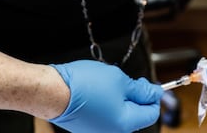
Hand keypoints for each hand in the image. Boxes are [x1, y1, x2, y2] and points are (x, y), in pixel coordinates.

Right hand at [48, 60, 162, 132]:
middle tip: (126, 80)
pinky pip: (105, 116)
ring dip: (120, 99)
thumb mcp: (119, 80)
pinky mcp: (88, 129)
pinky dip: (106, 104)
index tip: (147, 83)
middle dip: (135, 96)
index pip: (151, 113)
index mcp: (125, 124)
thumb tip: (154, 93)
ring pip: (120, 114)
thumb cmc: (83, 85)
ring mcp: (99, 132)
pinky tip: (97, 91)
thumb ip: (141, 89)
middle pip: (136, 115)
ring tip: (107, 84)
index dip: (152, 95)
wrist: (52, 92)